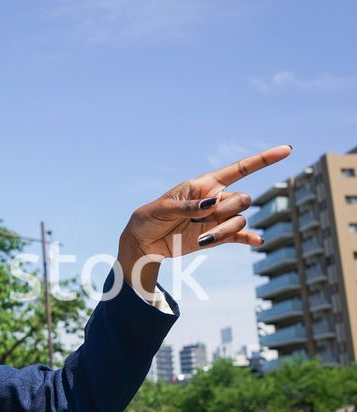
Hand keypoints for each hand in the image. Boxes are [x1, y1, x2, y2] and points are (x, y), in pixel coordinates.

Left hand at [117, 144, 292, 292]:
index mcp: (204, 184)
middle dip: (228, 208)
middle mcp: (215, 199)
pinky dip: (249, 238)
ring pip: (239, 220)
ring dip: (225, 230)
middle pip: (242, 199)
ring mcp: (217, 219)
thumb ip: (186, 206)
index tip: (286, 150)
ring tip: (203, 239)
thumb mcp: (162, 209)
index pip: (240, 169)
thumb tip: (211, 206)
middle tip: (203, 217)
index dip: (264, 159)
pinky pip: (239, 236)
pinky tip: (257, 242)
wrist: (144, 242)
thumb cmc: (149, 218)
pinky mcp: (215, 236)